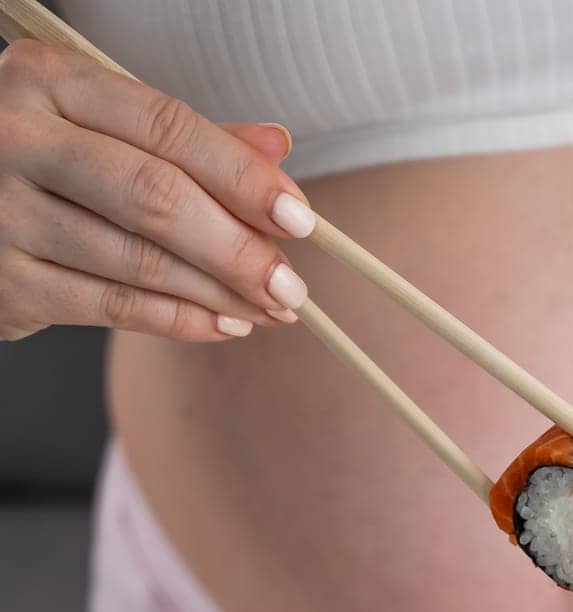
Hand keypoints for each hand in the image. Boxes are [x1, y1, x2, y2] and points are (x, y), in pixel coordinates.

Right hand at [0, 39, 317, 342]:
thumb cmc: (40, 159)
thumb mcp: (98, 124)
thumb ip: (183, 139)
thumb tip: (276, 148)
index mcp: (47, 81)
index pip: (165, 127)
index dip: (241, 176)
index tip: (299, 218)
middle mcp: (18, 139)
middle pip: (155, 198)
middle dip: (237, 249)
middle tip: (290, 286)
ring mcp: (4, 214)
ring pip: (138, 262)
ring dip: (218, 294)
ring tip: (269, 310)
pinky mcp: (7, 283)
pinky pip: (112, 307)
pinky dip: (179, 321)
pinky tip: (223, 324)